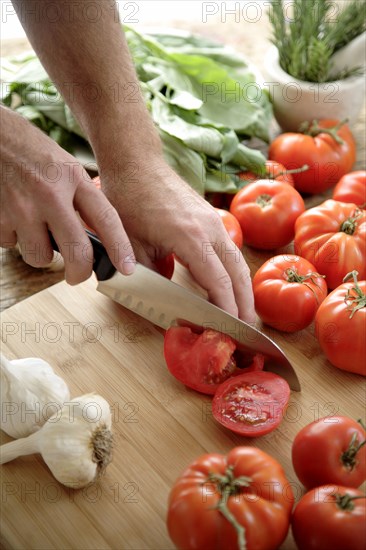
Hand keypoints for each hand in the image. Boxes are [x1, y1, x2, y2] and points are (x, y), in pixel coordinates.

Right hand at [0, 107, 134, 283]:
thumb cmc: (32, 153)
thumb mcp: (66, 169)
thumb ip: (81, 200)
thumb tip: (94, 241)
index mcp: (72, 179)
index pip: (105, 219)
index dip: (120, 247)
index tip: (127, 268)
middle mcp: (49, 194)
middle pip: (75, 251)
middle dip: (79, 272)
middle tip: (77, 275)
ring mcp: (21, 207)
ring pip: (39, 256)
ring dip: (40, 251)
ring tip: (36, 230)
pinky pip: (11, 245)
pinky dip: (14, 238)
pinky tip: (14, 218)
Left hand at [99, 158, 255, 322]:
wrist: (137, 164)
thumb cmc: (130, 200)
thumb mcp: (131, 244)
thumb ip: (147, 278)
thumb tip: (158, 308)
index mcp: (191, 237)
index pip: (218, 281)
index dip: (226, 308)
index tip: (230, 329)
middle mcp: (210, 229)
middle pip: (237, 273)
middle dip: (244, 302)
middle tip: (247, 329)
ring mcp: (213, 221)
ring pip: (238, 260)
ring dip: (243, 288)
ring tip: (244, 312)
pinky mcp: (211, 218)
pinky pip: (230, 249)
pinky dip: (234, 271)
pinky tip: (230, 284)